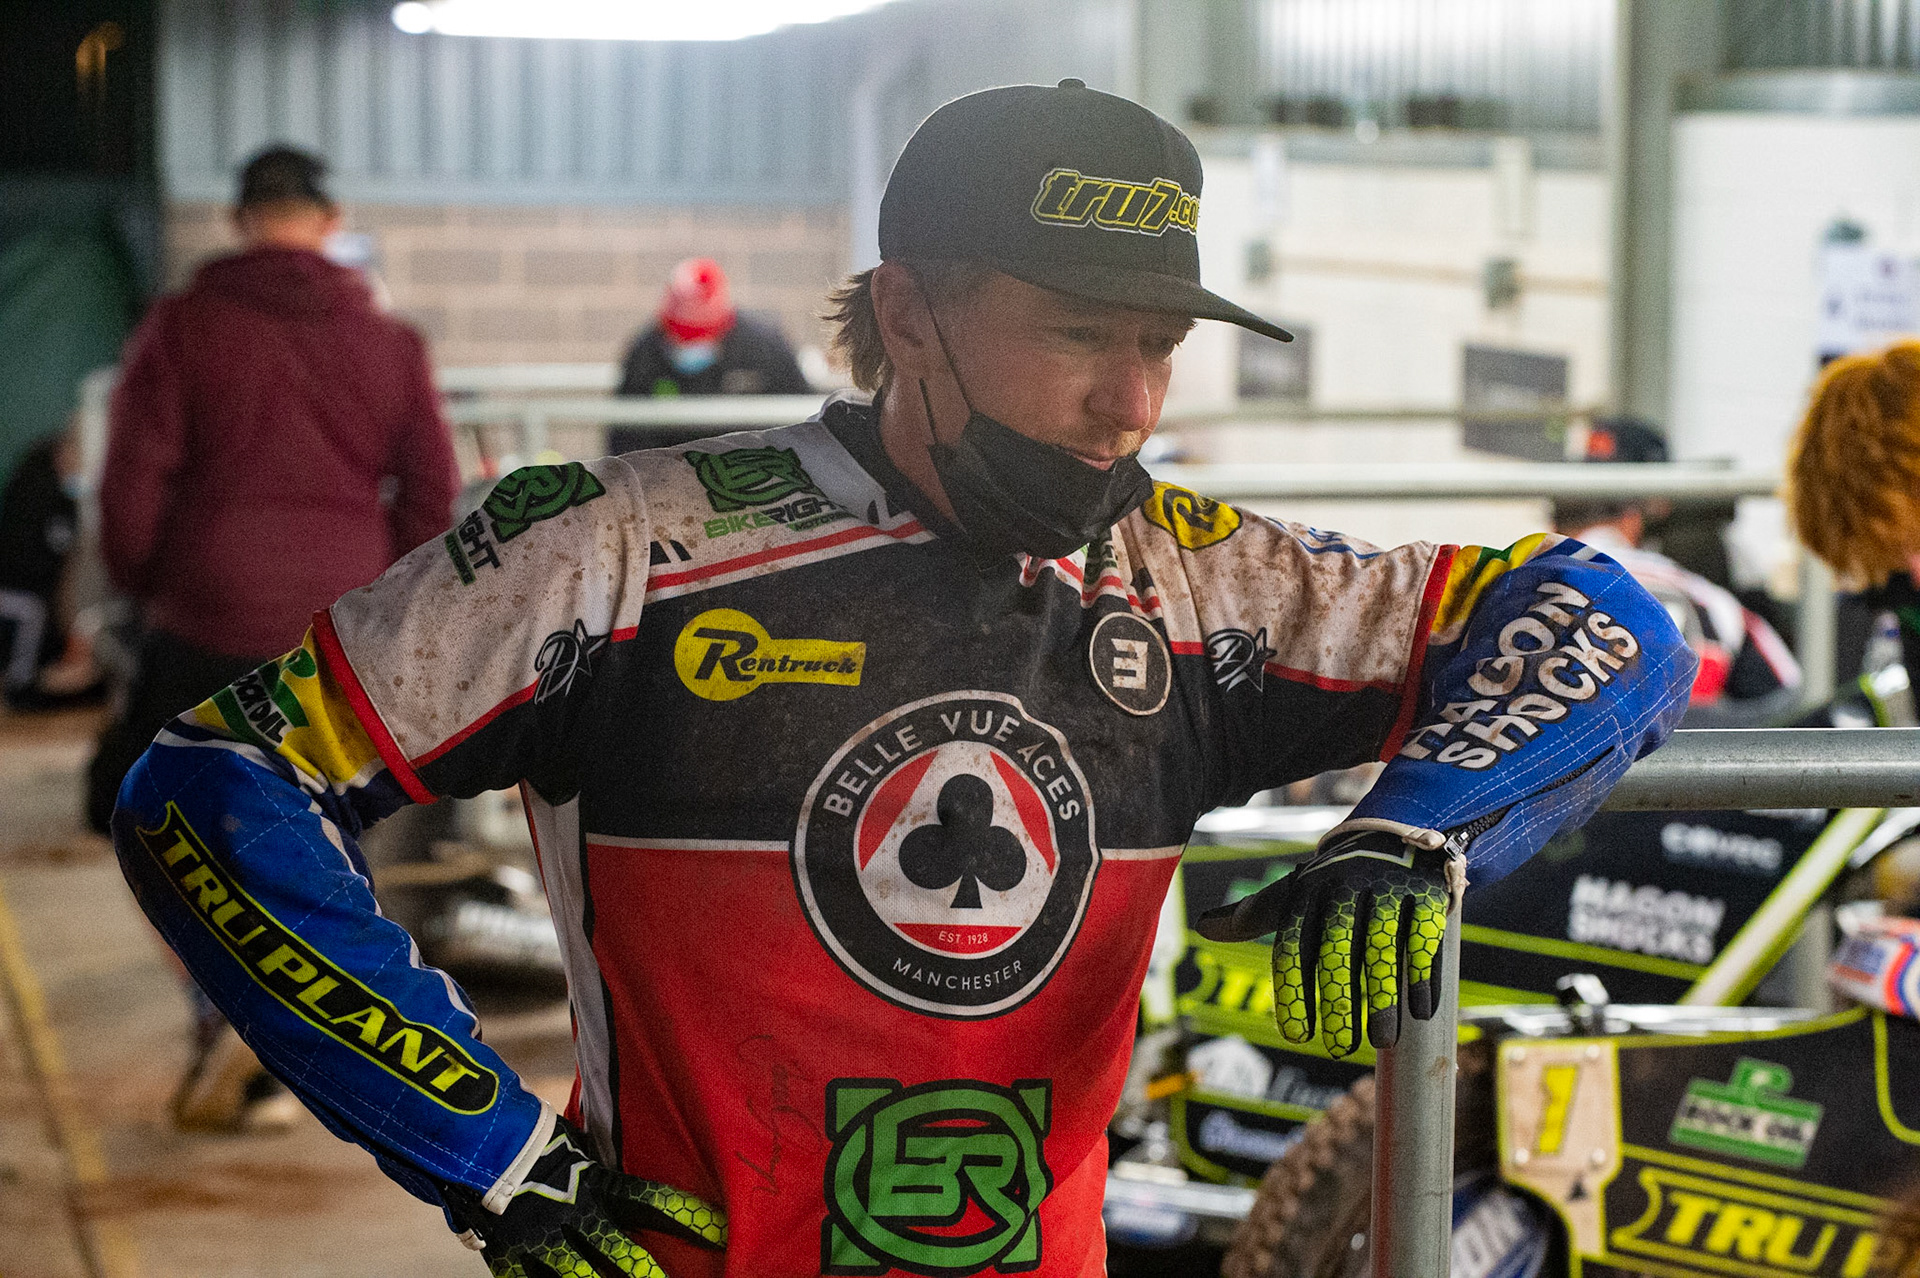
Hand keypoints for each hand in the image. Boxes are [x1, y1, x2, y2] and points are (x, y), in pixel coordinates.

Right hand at [445, 1117, 724, 1277]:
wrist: (476, 1143)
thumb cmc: (537, 1140)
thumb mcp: (579, 1146)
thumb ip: (606, 1166)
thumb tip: (647, 1150)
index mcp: (596, 1183)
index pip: (652, 1202)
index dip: (688, 1217)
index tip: (721, 1232)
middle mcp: (575, 1215)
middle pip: (621, 1255)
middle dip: (648, 1276)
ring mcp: (542, 1241)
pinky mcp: (510, 1260)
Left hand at [1195, 832, 1453, 1056]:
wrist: (1391, 834)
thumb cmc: (1333, 881)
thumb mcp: (1291, 893)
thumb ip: (1250, 915)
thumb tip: (1201, 926)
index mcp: (1305, 893)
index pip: (1292, 948)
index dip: (1293, 994)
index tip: (1296, 1037)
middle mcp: (1343, 889)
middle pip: (1337, 954)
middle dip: (1338, 1004)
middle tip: (1338, 1049)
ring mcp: (1386, 891)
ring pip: (1382, 951)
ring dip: (1383, 1000)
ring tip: (1381, 1041)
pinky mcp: (1425, 895)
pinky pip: (1424, 940)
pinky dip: (1422, 978)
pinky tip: (1420, 1013)